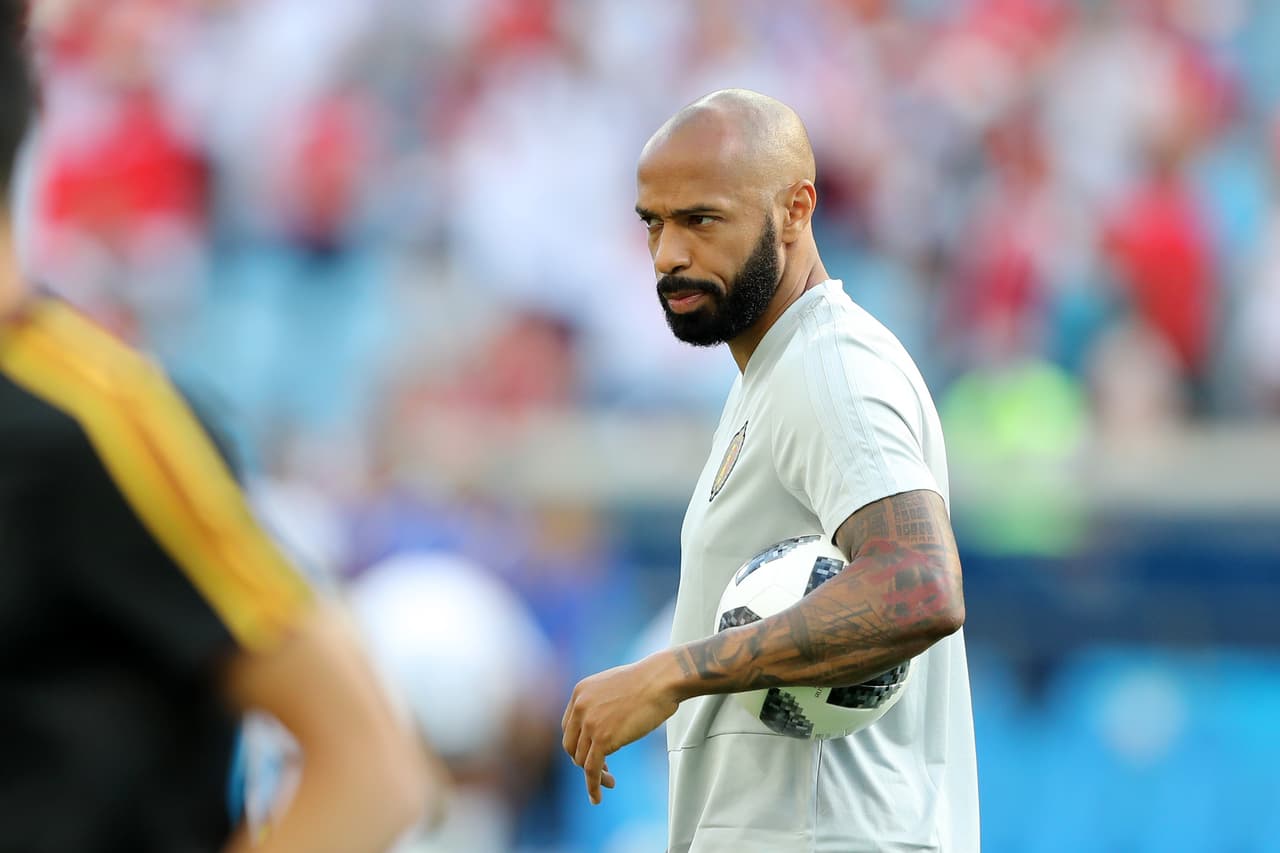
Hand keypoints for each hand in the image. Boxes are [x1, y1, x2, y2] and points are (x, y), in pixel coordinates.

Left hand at [561, 653, 682, 804]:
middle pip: (571, 745)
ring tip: (610, 781)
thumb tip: (603, 722)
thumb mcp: (614, 686)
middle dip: (583, 760)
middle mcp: (580, 707)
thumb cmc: (648, 681)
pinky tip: (598, 796)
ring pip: (581, 760)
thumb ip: (601, 702)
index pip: (569, 727)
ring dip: (594, 775)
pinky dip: (593, 786)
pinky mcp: (603, 739)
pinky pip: (591, 769)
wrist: (661, 680)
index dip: (579, 744)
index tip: (593, 753)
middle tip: (603, 769)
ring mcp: (589, 723)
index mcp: (580, 693)